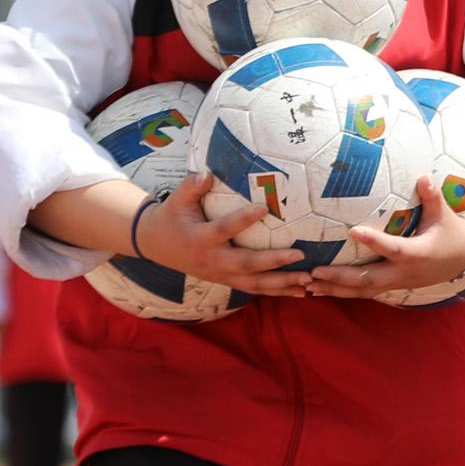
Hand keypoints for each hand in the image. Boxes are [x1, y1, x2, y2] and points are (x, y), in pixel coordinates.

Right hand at [136, 172, 311, 295]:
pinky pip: (254, 289)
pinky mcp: (227, 282)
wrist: (156, 245)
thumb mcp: (176, 200)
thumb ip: (191, 186)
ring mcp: (220, 275)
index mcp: (200, 238)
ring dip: (282, 283)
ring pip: (254, 284)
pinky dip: (277, 292)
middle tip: (300, 255)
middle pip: (245, 264)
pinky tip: (300, 291)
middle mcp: (212, 260)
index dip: (242, 220)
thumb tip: (207, 174)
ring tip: (309, 281)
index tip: (263, 208)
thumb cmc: (171, 217)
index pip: (223, 229)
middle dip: (273, 261)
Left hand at [296, 178, 464, 299]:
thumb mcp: (444, 214)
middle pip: (370, 280)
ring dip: (335, 289)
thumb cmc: (450, 232)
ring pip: (363, 291)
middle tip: (314, 271)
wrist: (463, 259)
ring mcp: (396, 282)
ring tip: (308, 285)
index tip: (352, 231)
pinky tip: (319, 290)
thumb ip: (432, 196)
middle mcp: (405, 273)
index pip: (394, 249)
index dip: (375, 242)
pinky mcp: (391, 286)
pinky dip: (341, 292)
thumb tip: (422, 176)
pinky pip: (364, 292)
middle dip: (341, 277)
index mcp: (418, 253)